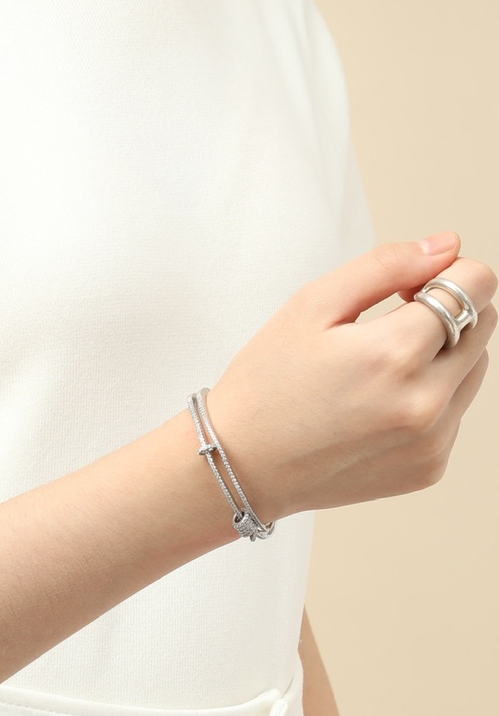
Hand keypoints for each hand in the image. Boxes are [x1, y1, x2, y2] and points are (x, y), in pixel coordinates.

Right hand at [206, 235, 495, 522]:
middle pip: (484, 324)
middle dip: (448, 311)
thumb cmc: (266, 386)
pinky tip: (377, 406)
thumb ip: (387, 265)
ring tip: (380, 369)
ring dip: (443, 355)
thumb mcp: (312, 305)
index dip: (447, 272)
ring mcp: (431, 442)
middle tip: (390, 323)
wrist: (240, 468)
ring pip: (474, 369)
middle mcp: (424, 404)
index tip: (410, 286)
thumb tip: (448, 247)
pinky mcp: (428, 467)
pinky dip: (429, 398)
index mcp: (395, 356)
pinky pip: (455, 412)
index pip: (477, 285)